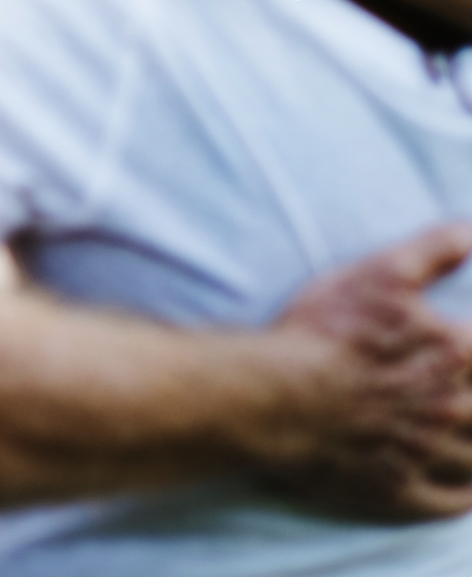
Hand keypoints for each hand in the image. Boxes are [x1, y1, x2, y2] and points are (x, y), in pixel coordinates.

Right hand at [269, 224, 471, 517]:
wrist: (279, 396)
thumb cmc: (325, 331)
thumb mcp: (379, 275)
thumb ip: (433, 250)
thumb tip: (471, 231)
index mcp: (455, 353)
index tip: (469, 346)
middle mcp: (453, 408)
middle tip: (466, 391)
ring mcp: (429, 454)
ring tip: (470, 433)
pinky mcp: (402, 490)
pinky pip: (452, 501)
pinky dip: (467, 495)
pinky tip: (469, 487)